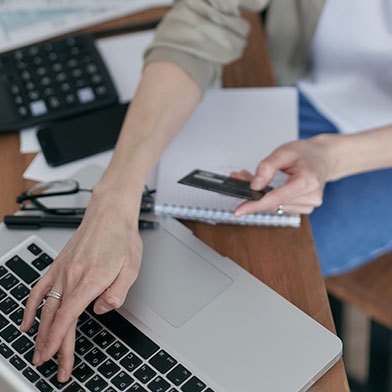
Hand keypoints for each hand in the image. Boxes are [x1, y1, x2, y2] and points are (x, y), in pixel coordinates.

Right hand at [20, 193, 142, 382]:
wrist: (109, 214)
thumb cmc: (121, 237)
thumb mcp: (131, 267)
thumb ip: (117, 293)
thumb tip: (101, 310)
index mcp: (91, 279)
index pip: (69, 318)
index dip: (60, 343)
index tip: (56, 360)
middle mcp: (71, 276)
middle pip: (56, 318)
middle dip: (52, 346)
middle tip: (51, 365)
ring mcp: (62, 270)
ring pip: (45, 307)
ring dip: (40, 332)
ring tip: (38, 350)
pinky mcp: (58, 265)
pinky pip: (38, 288)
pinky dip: (30, 306)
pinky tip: (27, 320)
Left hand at [232, 135, 334, 215]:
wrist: (324, 157)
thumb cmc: (307, 153)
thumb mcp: (284, 151)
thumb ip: (268, 167)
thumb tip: (255, 186)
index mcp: (308, 182)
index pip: (276, 198)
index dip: (255, 205)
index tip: (239, 211)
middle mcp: (311, 197)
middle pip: (272, 202)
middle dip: (253, 193)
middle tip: (239, 178)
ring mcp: (308, 205)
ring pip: (274, 205)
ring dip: (260, 195)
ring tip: (251, 177)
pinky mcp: (304, 208)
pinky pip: (280, 205)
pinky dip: (269, 198)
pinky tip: (264, 187)